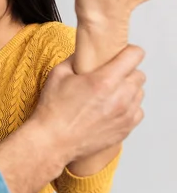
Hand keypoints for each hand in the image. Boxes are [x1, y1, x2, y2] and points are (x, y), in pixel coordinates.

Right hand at [31, 45, 145, 164]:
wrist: (52, 141)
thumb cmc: (53, 110)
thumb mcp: (58, 74)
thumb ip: (75, 59)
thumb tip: (86, 52)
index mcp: (104, 80)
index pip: (134, 55)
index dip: (128, 51)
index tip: (120, 54)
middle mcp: (120, 97)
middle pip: (139, 75)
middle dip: (126, 72)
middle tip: (109, 76)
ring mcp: (125, 115)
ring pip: (139, 93)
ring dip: (128, 90)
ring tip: (109, 94)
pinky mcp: (125, 129)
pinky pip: (137, 111)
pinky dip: (128, 108)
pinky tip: (111, 108)